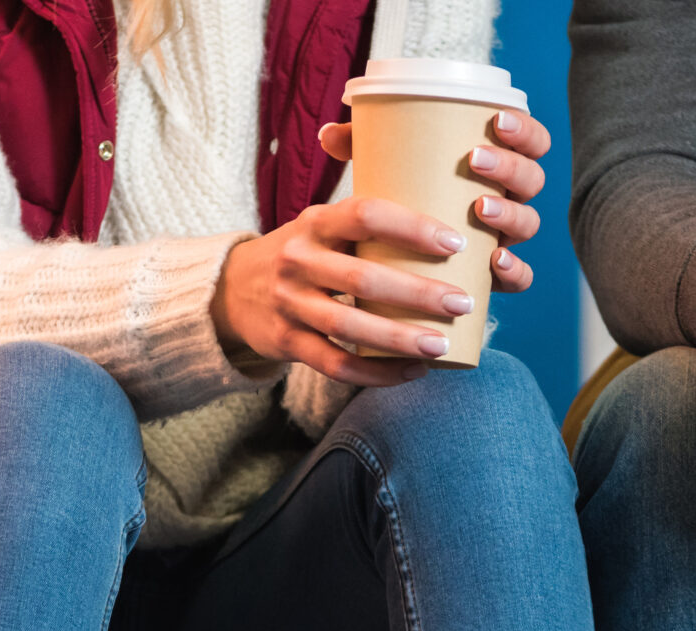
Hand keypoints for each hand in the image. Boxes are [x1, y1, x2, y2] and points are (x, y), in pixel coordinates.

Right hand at [207, 108, 549, 386]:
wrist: (233, 289)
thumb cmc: (305, 253)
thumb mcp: (322, 223)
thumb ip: (369, 215)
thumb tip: (447, 192)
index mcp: (315, 222)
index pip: (365, 215)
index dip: (411, 228)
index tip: (455, 244)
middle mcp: (298, 259)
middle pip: (362, 279)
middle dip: (417, 294)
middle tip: (462, 304)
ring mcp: (289, 303)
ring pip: (348, 328)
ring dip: (399, 340)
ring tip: (443, 346)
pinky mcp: (285, 342)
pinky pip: (335, 365)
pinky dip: (376, 373)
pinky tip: (412, 372)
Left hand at [316, 108, 554, 296]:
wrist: (398, 262)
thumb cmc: (400, 199)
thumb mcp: (385, 170)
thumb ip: (362, 148)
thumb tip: (326, 134)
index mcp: (496, 165)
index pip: (530, 141)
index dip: (524, 128)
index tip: (496, 119)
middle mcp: (509, 198)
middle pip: (531, 179)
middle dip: (509, 166)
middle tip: (474, 160)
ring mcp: (506, 238)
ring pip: (529, 223)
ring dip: (511, 214)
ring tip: (480, 209)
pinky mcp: (497, 277)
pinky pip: (521, 277)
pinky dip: (515, 270)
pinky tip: (495, 262)